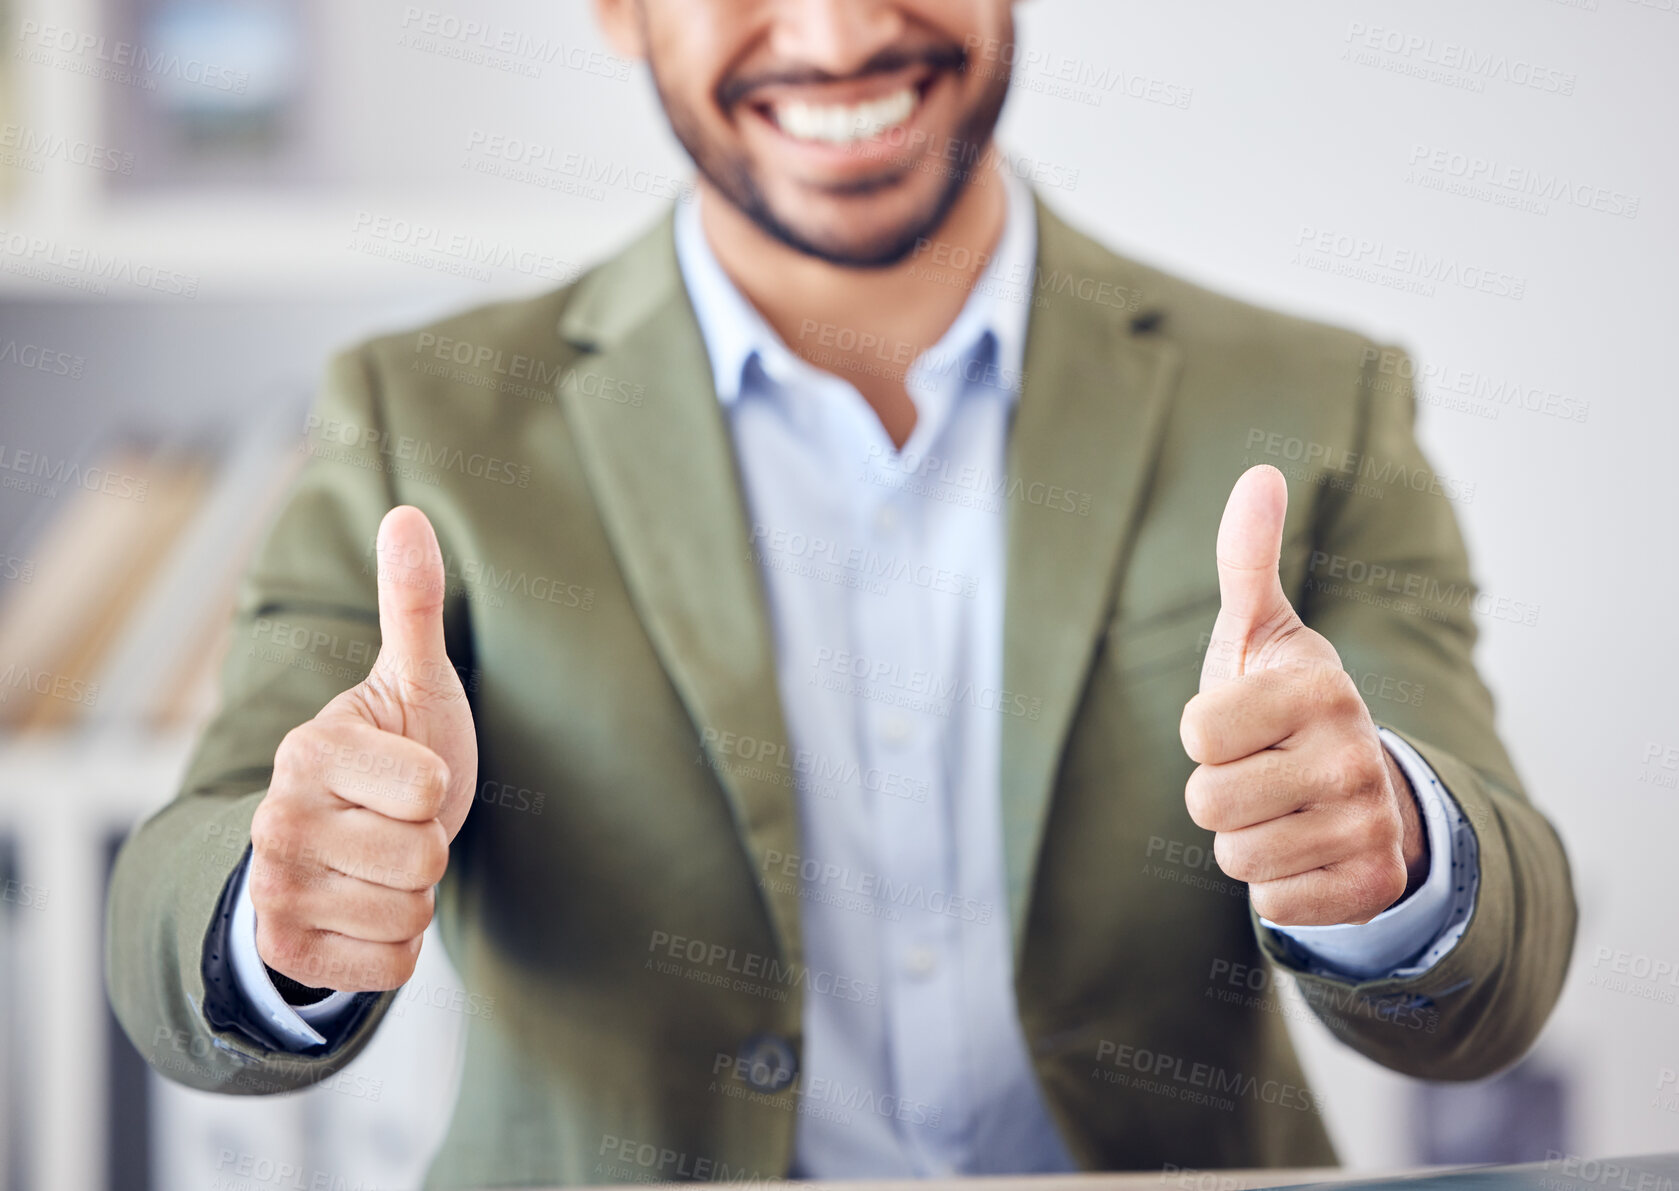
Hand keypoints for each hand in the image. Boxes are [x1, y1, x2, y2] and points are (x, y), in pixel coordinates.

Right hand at [249, 506, 476, 990]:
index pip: (427, 790)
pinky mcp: (284, 951)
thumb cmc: (394, 756)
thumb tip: (407, 512)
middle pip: (422, 857)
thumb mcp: (413, 683)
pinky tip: (368, 913)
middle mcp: (274, 819)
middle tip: (396, 828)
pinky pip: (392, 968)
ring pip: (409, 915)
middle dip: (428, 848)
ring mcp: (273, 889)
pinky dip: (398, 949)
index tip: (405, 776)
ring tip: (382, 867)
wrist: (342, 848)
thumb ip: (412, 605)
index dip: (435, 789)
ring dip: (414, 897)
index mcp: (310, 750)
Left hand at [1179, 465, 1425, 926]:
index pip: (1197, 734)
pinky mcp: (1371, 886)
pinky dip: (1277, 886)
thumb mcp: (1258, 632)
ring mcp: (1369, 823)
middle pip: (1207, 802)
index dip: (1202, 734)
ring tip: (1279, 809)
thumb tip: (1259, 474)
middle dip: (1217, 792)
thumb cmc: (1282, 705)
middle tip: (1258, 771)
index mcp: (1319, 687)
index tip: (1237, 722)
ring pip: (1236, 857)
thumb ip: (1246, 558)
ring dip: (1243, 840)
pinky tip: (1305, 850)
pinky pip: (1274, 904)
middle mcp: (1354, 752)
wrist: (1357, 789)